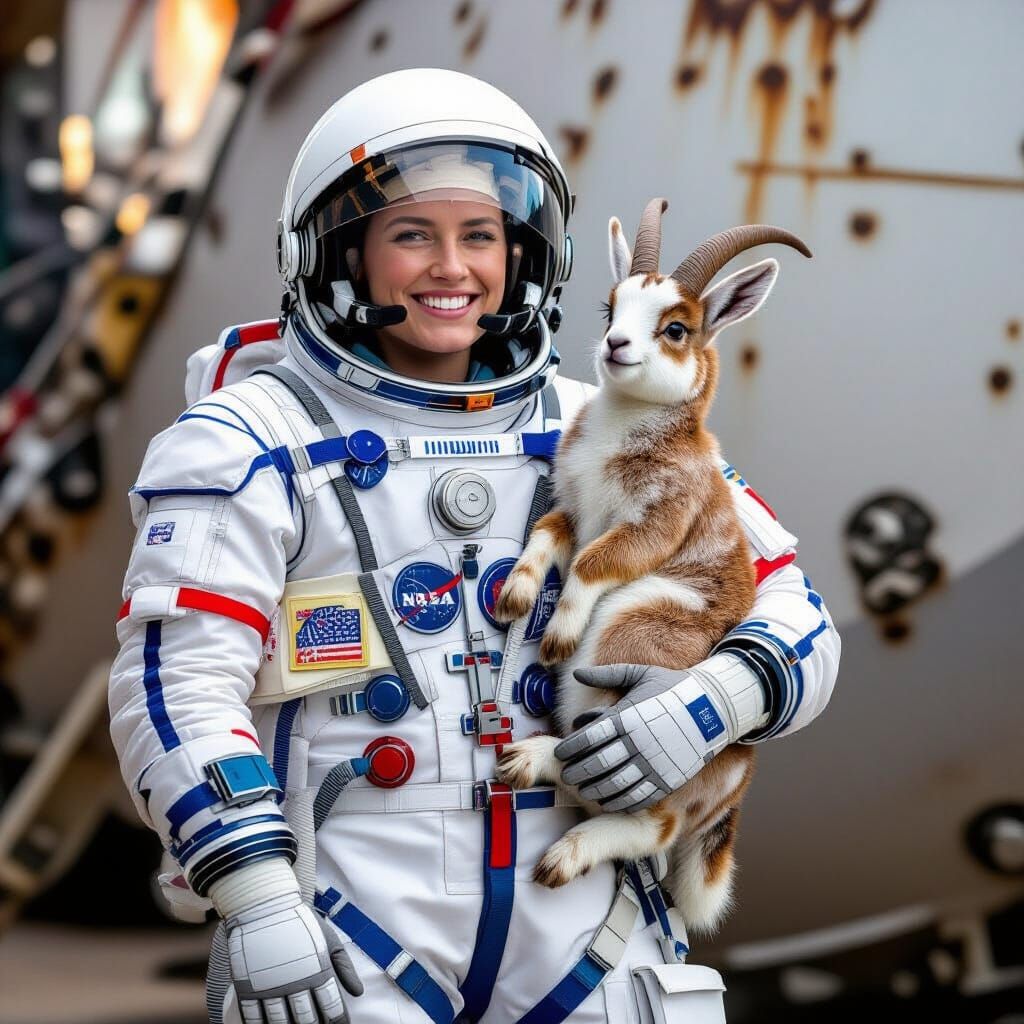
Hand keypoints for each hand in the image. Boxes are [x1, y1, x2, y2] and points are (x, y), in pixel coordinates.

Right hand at [225, 894, 362, 1022]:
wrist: (264, 905)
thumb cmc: (300, 921)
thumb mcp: (328, 939)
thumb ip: (344, 967)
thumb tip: (358, 993)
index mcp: (317, 971)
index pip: (332, 1008)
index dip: (337, 1021)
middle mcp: (295, 983)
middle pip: (308, 1020)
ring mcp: (270, 987)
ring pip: (282, 1023)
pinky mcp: (247, 987)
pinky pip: (254, 1018)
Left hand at [553, 663, 734, 811]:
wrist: (714, 707)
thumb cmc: (673, 688)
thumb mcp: (641, 674)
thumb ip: (607, 674)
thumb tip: (576, 673)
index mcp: (628, 717)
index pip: (589, 737)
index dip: (570, 748)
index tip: (560, 753)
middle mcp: (638, 743)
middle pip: (598, 764)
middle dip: (578, 772)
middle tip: (566, 776)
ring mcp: (654, 764)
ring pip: (615, 785)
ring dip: (595, 790)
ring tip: (583, 790)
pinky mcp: (668, 780)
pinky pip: (638, 798)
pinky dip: (620, 803)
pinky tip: (608, 802)